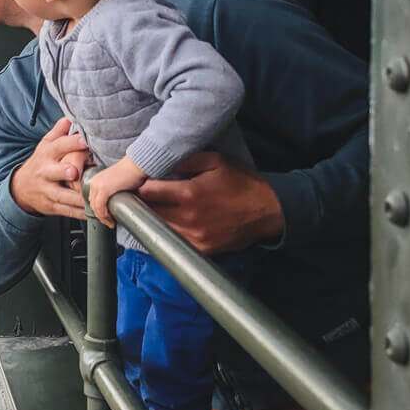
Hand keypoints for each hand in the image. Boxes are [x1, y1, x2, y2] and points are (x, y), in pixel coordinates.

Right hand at [9, 118, 89, 219]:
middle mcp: (45, 172)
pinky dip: (80, 213)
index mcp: (46, 155)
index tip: (84, 141)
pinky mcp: (50, 206)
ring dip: (77, 197)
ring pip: (62, 195)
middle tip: (75, 172)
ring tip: (92, 198)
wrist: (21, 188)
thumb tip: (69, 118)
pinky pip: (67, 211)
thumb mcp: (45, 146)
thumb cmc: (40, 164)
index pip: (58, 146)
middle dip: (63, 172)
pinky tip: (92, 212)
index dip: (71, 143)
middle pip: (54, 172)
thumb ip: (58, 133)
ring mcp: (47, 190)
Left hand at [87, 156, 147, 227]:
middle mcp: (94, 183)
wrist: (136, 165)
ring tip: (112, 223)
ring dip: (103, 218)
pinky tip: (112, 220)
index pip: (93, 200)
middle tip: (110, 223)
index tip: (107, 218)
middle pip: (93, 205)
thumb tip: (115, 203)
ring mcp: (98, 186)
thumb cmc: (131, 173)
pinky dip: (105, 216)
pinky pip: (100, 207)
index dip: (99, 211)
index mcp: (96, 181)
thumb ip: (112, 191)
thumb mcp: (116, 183)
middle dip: (100, 217)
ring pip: (96, 208)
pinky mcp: (104, 189)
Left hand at [135, 151, 283, 254]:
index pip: (148, 193)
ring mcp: (195, 237)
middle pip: (150, 212)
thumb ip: (187, 160)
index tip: (138, 183)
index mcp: (190, 194)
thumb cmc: (243, 183)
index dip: (140, 187)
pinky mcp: (202, 249)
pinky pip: (175, 240)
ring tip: (155, 208)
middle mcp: (189, 218)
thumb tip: (162, 161)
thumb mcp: (217, 161)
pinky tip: (172, 221)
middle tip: (141, 196)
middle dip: (144, 203)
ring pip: (160, 228)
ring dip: (154, 218)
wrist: (270, 210)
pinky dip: (169, 231)